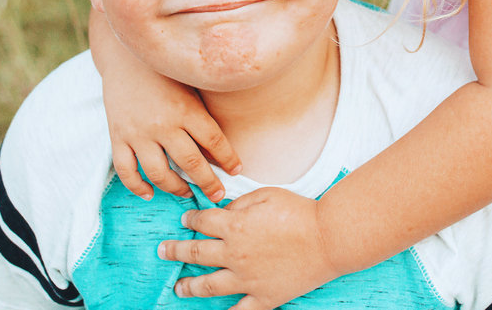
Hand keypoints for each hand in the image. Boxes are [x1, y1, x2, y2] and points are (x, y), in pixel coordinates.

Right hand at [100, 60, 240, 202]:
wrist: (125, 56)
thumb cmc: (165, 72)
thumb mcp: (190, 88)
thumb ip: (202, 116)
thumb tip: (219, 150)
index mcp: (186, 109)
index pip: (214, 141)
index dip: (228, 159)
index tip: (237, 170)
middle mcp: (163, 123)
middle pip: (190, 162)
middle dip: (208, 183)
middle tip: (218, 195)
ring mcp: (138, 132)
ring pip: (159, 173)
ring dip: (176, 188)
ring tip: (186, 193)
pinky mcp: (117, 137)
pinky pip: (126, 171)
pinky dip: (137, 186)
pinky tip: (149, 193)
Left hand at [159, 187, 341, 309]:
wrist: (328, 238)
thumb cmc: (300, 212)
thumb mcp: (267, 194)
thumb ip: (241, 202)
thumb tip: (227, 209)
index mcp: (235, 225)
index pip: (202, 221)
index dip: (190, 219)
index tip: (185, 219)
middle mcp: (234, 253)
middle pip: (196, 253)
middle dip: (176, 250)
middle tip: (163, 250)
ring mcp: (247, 279)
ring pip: (208, 285)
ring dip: (189, 286)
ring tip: (178, 287)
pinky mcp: (264, 297)